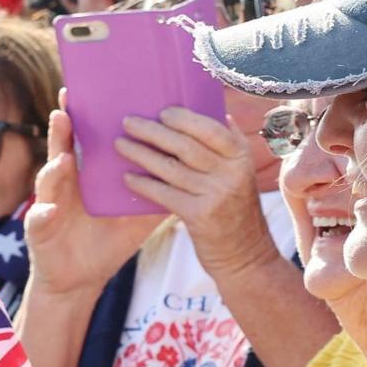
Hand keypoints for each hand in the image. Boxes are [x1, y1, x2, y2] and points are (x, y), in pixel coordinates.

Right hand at [24, 105, 159, 295]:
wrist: (79, 278)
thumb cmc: (106, 241)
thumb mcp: (133, 216)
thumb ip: (154, 190)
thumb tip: (189, 172)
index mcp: (85, 174)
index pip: (85, 141)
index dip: (85, 119)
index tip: (89, 93)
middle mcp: (63, 182)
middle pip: (61, 149)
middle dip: (61, 129)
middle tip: (66, 106)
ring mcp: (48, 202)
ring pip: (48, 179)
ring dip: (53, 168)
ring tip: (61, 158)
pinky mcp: (39, 228)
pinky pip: (40, 219)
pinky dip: (43, 214)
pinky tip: (48, 210)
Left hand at [114, 105, 278, 279]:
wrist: (245, 254)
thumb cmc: (237, 208)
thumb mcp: (243, 173)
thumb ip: (231, 144)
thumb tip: (219, 111)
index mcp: (240, 156)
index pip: (210, 129)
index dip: (183, 118)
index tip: (161, 112)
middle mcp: (230, 173)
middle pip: (185, 145)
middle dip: (153, 131)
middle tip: (128, 122)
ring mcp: (215, 195)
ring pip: (170, 168)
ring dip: (141, 154)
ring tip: (120, 144)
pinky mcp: (199, 216)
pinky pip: (163, 193)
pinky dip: (143, 184)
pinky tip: (127, 178)